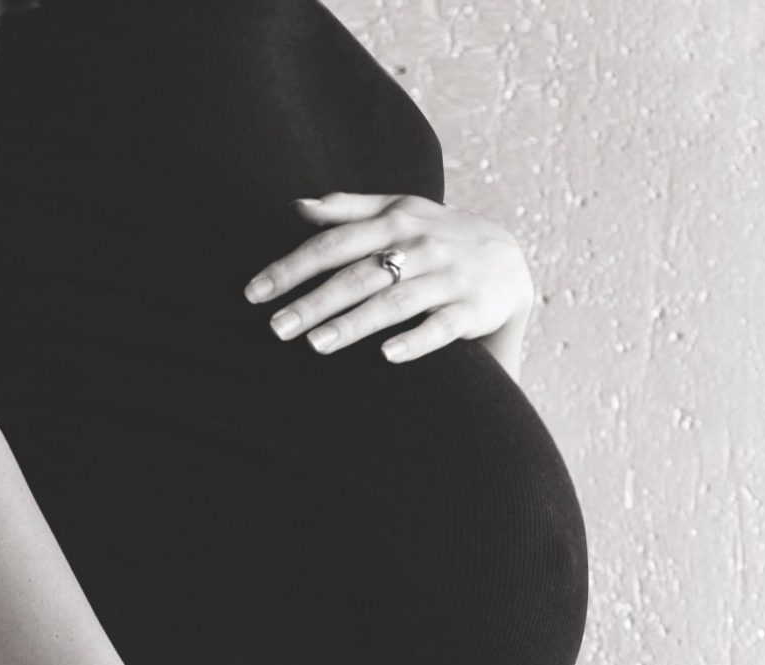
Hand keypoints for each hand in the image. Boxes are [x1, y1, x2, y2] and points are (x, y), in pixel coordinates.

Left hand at [241, 192, 532, 362]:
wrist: (509, 262)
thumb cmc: (439, 237)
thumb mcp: (401, 212)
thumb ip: (350, 209)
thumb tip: (297, 208)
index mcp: (395, 222)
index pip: (333, 244)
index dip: (292, 267)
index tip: (255, 293)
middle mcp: (420, 247)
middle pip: (358, 276)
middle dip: (314, 302)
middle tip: (276, 328)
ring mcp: (448, 279)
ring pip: (394, 302)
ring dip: (354, 324)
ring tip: (315, 345)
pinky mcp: (472, 311)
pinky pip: (442, 328)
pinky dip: (415, 341)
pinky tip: (386, 357)